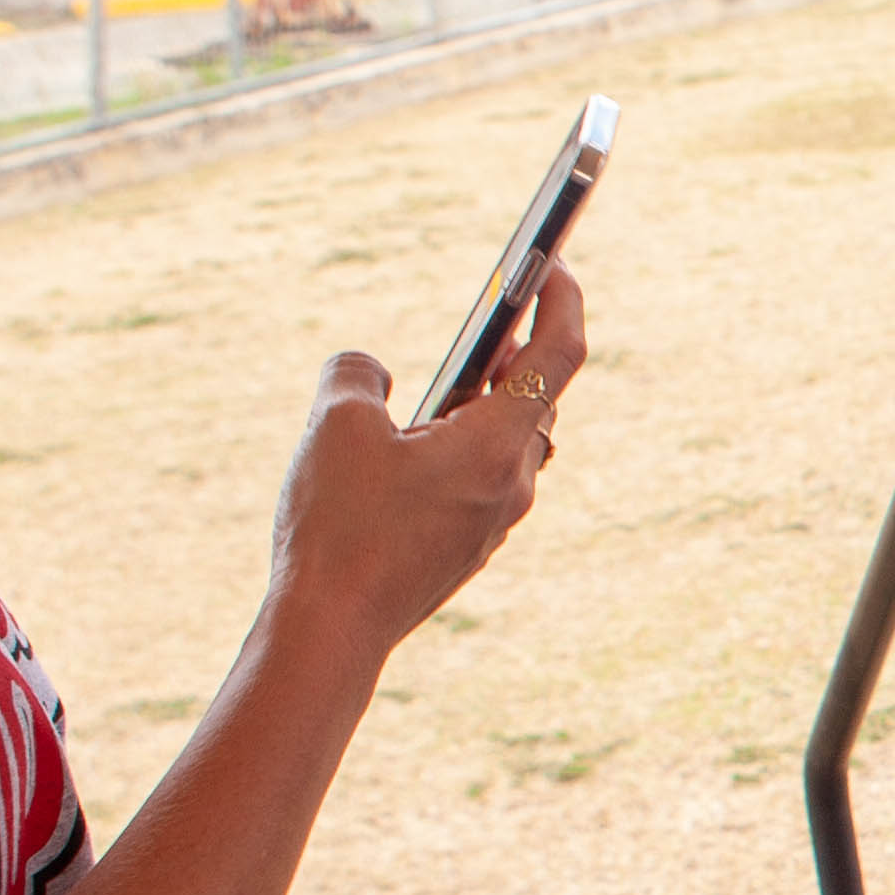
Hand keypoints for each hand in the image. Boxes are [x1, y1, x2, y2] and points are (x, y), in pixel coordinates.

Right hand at [270, 262, 584, 661]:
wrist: (331, 630)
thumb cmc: (338, 525)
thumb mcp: (335, 425)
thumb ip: (357, 373)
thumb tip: (372, 371)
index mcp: (497, 444)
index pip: (558, 356)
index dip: (563, 301)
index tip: (557, 264)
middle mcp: (512, 484)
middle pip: (535, 399)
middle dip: (517, 351)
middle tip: (499, 311)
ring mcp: (494, 521)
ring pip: (508, 443)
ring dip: (485, 403)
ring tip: (452, 376)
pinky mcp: (467, 546)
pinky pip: (481, 480)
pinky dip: (463, 446)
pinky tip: (416, 444)